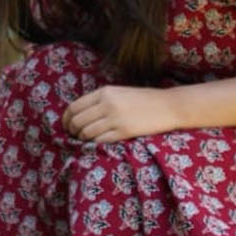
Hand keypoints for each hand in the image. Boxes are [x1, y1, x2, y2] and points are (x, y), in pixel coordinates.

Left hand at [64, 85, 178, 143]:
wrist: (170, 106)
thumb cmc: (145, 100)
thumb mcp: (120, 93)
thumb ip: (101, 100)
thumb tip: (80, 114)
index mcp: (105, 92)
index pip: (74, 107)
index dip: (66, 119)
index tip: (66, 126)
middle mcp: (107, 104)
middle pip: (77, 121)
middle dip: (72, 131)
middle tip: (75, 135)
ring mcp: (115, 118)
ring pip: (87, 133)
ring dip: (83, 139)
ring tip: (86, 140)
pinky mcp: (124, 131)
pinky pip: (100, 140)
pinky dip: (96, 143)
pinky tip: (99, 142)